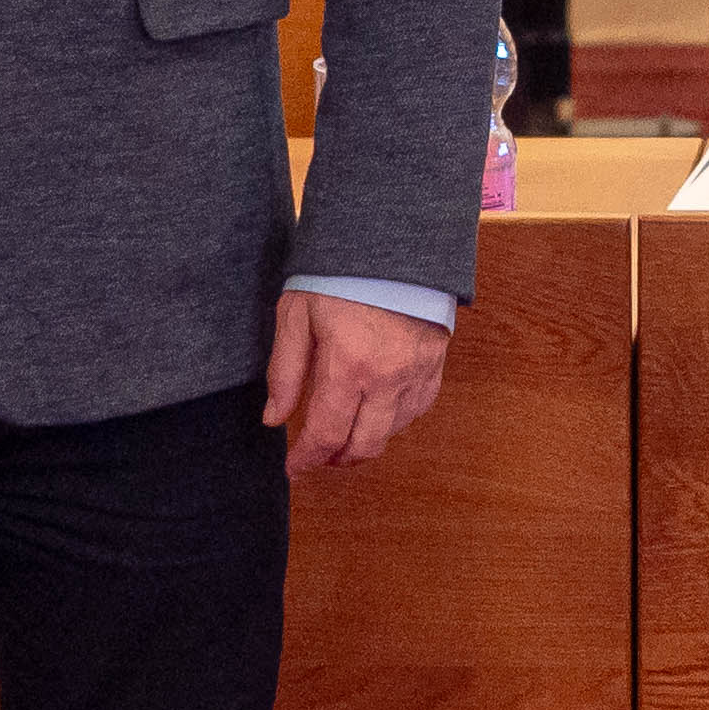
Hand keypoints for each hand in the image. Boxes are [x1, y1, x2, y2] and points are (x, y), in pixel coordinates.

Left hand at [266, 287, 449, 474]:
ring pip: (392, 432)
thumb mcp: (297, 314)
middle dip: (337, 459)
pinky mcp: (435, 363)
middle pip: (363, 446)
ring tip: (345, 430)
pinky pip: (417, 409)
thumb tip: (274, 418)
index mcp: (347, 367)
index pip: (326, 434)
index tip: (293, 468)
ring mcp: (416, 373)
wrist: (394, 241)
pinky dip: (394, 420)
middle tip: (318, 455)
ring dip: (365, 441)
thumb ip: (285, 371)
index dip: (306, 459)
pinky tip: (377, 410)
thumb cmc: (340, 271)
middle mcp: (386, 378)